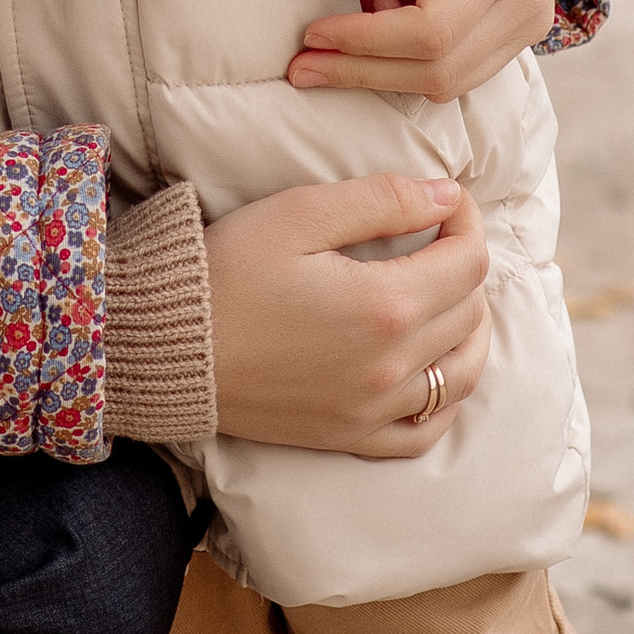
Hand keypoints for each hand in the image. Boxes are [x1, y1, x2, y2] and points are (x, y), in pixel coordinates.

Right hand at [203, 174, 491, 454]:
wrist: (164, 347)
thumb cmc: (225, 271)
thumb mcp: (299, 214)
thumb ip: (382, 200)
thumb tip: (448, 197)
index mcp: (384, 306)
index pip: (468, 262)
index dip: (467, 221)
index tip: (448, 201)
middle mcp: (390, 367)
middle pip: (468, 313)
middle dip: (464, 266)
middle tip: (437, 237)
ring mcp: (373, 410)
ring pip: (461, 375)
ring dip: (469, 331)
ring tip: (451, 298)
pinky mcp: (349, 436)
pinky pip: (424, 431)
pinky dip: (445, 400)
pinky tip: (435, 371)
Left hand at [289, 0, 566, 107]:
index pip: (429, 31)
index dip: (364, 43)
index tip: (311, 35)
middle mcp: (527, 0)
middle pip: (438, 71)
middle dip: (363, 72)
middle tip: (302, 64)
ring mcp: (531, 21)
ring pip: (450, 82)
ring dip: (386, 66)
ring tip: (341, 24)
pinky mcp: (522, 28)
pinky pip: (462, 67)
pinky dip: (413, 57)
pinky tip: (381, 16)